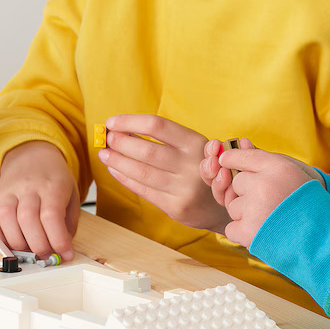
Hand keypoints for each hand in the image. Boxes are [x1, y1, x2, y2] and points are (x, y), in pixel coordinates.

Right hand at [0, 141, 79, 259]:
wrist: (30, 156)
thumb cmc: (52, 178)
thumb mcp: (71, 195)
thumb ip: (68, 223)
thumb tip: (62, 250)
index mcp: (51, 185)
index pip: (51, 216)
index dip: (58, 240)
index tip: (65, 254)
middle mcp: (27, 187)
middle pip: (28, 220)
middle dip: (39, 246)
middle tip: (47, 255)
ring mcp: (8, 193)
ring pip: (6, 220)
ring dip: (19, 244)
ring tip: (30, 250)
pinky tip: (12, 244)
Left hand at [98, 114, 229, 231]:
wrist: (225, 205)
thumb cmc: (202, 168)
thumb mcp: (193, 147)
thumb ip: (165, 138)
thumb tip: (123, 128)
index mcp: (195, 142)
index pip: (157, 125)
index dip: (130, 121)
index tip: (112, 122)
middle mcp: (191, 164)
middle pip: (146, 150)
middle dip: (120, 142)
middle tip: (106, 138)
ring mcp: (184, 187)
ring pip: (141, 171)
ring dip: (117, 161)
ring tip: (104, 153)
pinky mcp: (177, 207)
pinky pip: (144, 190)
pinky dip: (125, 178)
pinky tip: (114, 169)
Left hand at [203, 138, 322, 247]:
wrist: (325, 239)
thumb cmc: (310, 203)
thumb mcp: (294, 173)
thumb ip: (266, 161)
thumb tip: (237, 147)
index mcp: (279, 167)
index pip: (245, 156)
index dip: (233, 158)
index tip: (226, 161)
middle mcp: (264, 185)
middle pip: (237, 183)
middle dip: (246, 193)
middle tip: (269, 203)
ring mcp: (255, 209)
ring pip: (233, 206)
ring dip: (245, 215)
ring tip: (270, 220)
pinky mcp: (249, 232)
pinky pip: (231, 228)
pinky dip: (243, 234)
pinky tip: (263, 233)